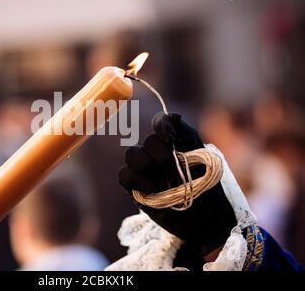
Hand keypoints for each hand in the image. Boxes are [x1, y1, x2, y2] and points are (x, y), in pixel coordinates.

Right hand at [119, 113, 236, 256]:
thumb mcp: (204, 154)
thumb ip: (187, 132)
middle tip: (178, 175)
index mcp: (171, 141)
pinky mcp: (134, 187)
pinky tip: (153, 190)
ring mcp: (143, 169)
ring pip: (132, 154)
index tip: (172, 139)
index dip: (162, 126)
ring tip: (165, 184)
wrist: (206, 216)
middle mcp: (154, 152)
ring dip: (150, 168)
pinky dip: (138, 181)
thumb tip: (173, 115)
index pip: (159, 121)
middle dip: (165, 158)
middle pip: (148, 141)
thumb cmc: (206, 184)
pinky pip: (124, 175)